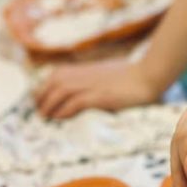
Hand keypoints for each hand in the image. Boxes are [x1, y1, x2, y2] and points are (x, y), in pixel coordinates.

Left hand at [34, 58, 161, 119]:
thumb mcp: (104, 74)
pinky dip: (65, 110)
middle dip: (42, 98)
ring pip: (59, 92)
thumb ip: (90, 80)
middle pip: (52, 84)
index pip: (54, 77)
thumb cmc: (128, 76)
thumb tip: (78, 94)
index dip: (43, 90)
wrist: (147, 75)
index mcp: (83, 69)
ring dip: (49, 105)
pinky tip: (60, 117)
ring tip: (45, 117)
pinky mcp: (99, 95)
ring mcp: (90, 84)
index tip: (40, 102)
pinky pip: (75, 102)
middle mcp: (83, 75)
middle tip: (40, 113)